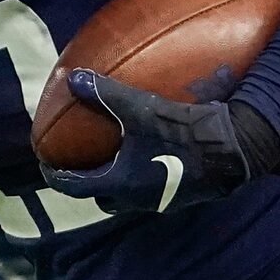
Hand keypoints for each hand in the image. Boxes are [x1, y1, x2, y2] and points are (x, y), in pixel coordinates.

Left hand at [41, 69, 279, 213]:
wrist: (233, 149)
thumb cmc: (182, 132)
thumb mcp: (141, 109)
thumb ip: (106, 94)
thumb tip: (73, 78)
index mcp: (119, 183)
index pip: (75, 187)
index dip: (56, 176)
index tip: (47, 165)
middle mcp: (136, 199)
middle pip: (102, 197)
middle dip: (89, 183)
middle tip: (82, 163)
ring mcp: (160, 202)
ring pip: (128, 198)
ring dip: (118, 183)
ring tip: (115, 160)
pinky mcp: (180, 197)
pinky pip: (150, 193)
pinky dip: (142, 180)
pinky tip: (149, 159)